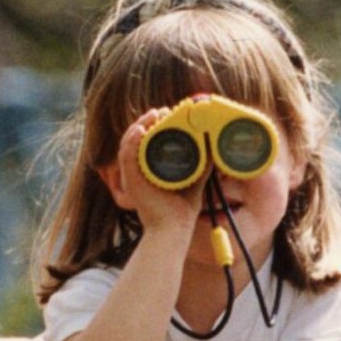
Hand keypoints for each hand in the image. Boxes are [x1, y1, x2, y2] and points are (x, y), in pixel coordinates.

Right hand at [109, 108, 205, 237]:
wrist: (173, 229)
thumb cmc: (181, 210)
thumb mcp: (196, 179)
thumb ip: (204, 163)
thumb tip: (215, 145)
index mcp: (149, 169)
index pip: (145, 141)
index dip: (153, 125)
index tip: (167, 114)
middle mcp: (138, 170)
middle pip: (135, 138)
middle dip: (146, 120)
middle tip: (161, 111)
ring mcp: (133, 175)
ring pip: (128, 143)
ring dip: (138, 125)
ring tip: (153, 115)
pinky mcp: (131, 181)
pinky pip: (126, 156)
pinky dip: (131, 141)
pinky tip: (140, 129)